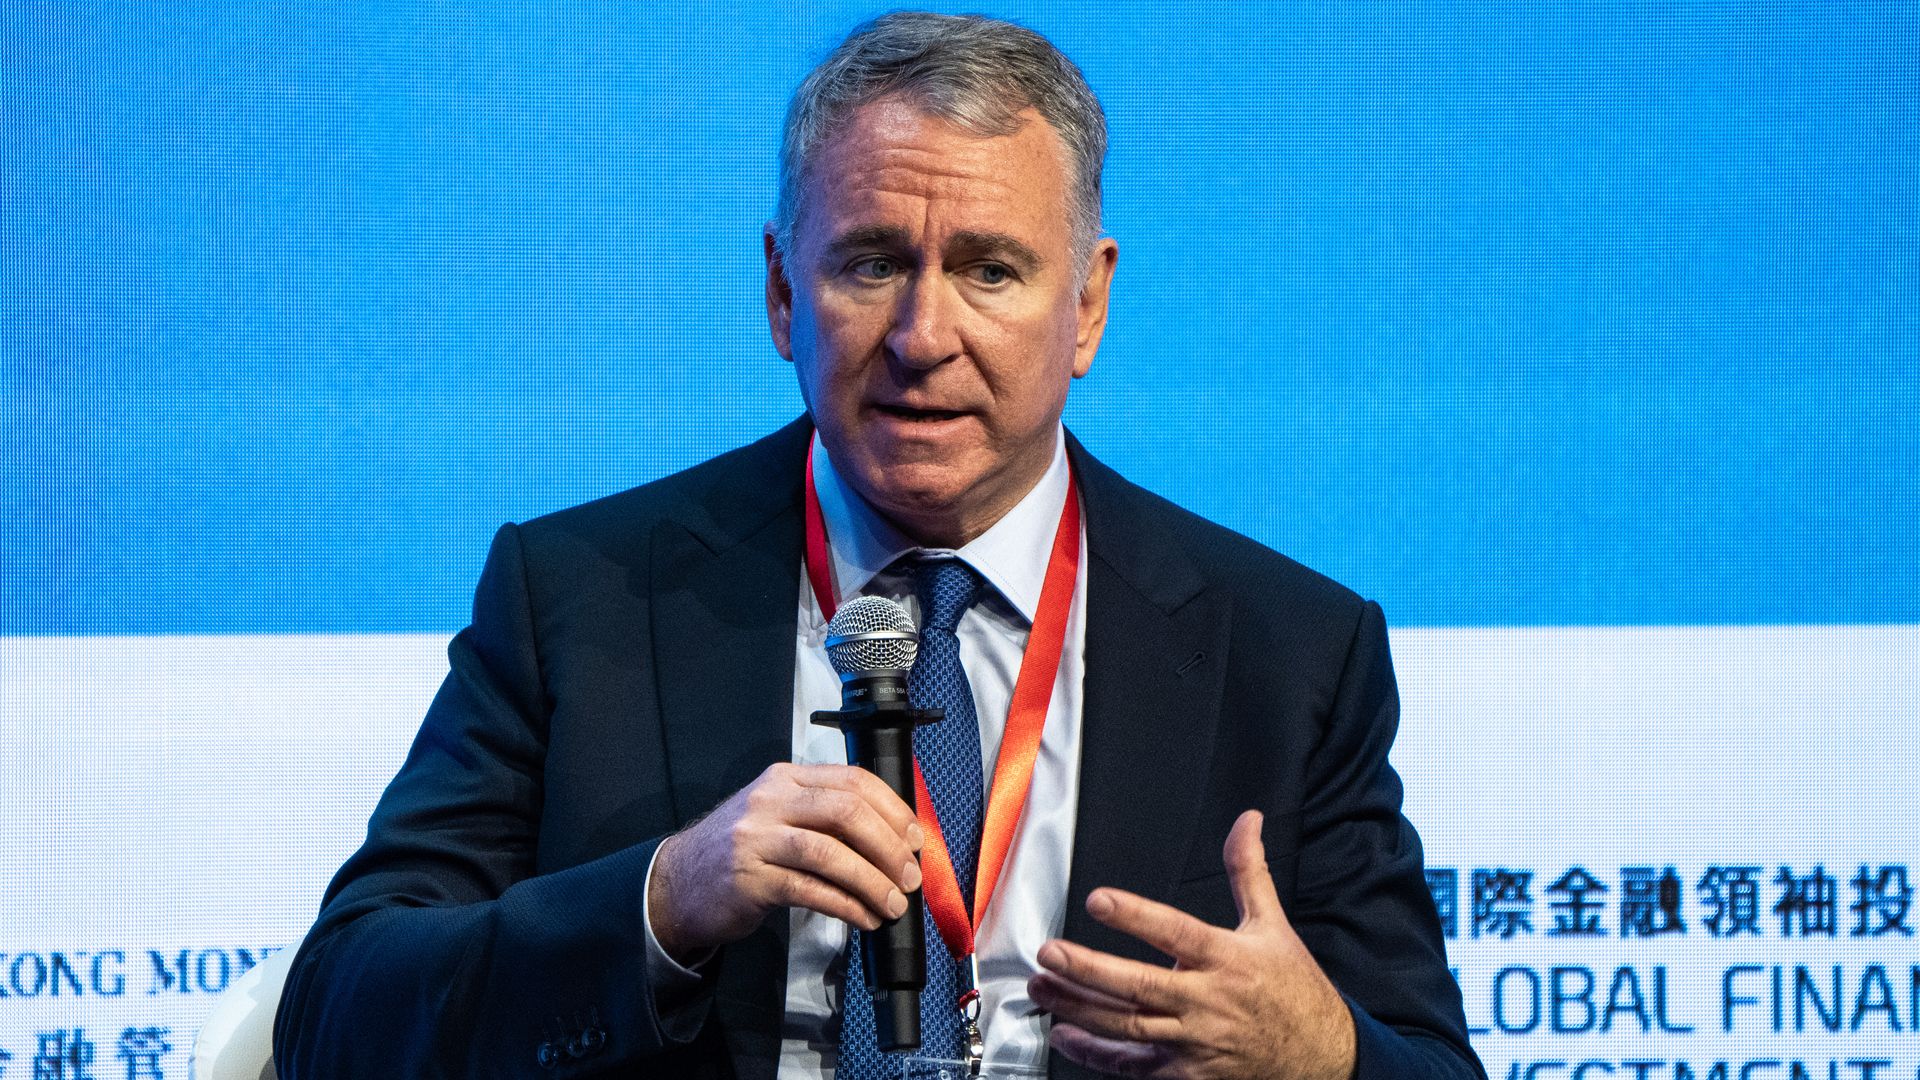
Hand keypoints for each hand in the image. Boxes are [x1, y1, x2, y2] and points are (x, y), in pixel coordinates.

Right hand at [647, 762, 922, 963]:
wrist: (679, 884)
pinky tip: (864, 917)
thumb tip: (895, 838)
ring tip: (893, 903)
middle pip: (846, 812)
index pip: (852, 781)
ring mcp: (757, 839)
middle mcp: (771, 801)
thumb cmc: (742, 852)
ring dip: (872, 882)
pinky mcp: (751, 880)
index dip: (893, 809)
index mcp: (786, 778)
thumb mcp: (779, 815)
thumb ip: (826, 815)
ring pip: (830, 854)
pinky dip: (846, 906)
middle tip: (910, 875)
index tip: (915, 838)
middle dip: (888, 846)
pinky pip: (811, 891)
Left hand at [1027, 810, 1355, 1079]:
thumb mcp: (1274, 926)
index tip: (1098, 899)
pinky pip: (1134, 1066)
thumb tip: (1247, 821)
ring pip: (1128, 1027)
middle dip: (1088, 969)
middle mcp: (1207, 1002)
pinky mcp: (1189, 1074)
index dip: (1136, 916)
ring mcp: (1195, 1042)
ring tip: (1043, 988)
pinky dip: (1096, 1053)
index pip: (1175, 932)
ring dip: (1079, 1008)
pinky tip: (1066, 1036)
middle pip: (1139, 986)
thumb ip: (1248, 871)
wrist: (1325, 1057)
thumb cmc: (1295, 991)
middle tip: (1050, 953)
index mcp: (1226, 959)